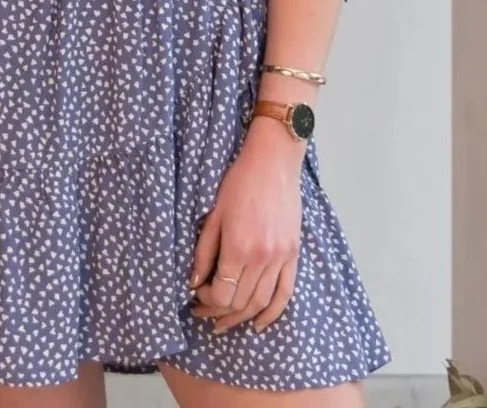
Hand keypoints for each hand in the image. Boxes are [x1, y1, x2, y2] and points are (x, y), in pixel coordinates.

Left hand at [188, 120, 302, 333]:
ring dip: (242, 318)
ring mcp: (281, 258)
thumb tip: (194, 282)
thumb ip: (204, 253)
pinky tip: (259, 323)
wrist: (273, 163)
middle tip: (204, 312)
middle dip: (219, 312)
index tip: (196, 295)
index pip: (222, 293)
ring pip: (262, 302)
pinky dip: (273, 313)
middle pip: (241, 302)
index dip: (206, 300)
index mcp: (239, 248)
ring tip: (225, 322)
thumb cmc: (239, 183)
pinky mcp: (293, 254)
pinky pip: (285, 293)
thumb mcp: (213, 215)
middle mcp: (262, 258)